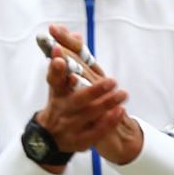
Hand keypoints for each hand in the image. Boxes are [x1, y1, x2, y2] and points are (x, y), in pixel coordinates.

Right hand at [35, 23, 129, 168]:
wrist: (51, 139)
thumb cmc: (61, 105)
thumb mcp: (60, 85)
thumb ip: (70, 60)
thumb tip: (76, 34)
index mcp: (56, 94)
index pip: (54, 80)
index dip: (56, 69)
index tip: (59, 57)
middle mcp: (61, 110)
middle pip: (76, 100)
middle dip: (93, 91)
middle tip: (111, 81)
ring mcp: (70, 126)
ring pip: (89, 115)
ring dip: (106, 104)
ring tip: (122, 94)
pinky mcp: (80, 140)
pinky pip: (96, 131)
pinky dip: (108, 121)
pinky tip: (120, 111)